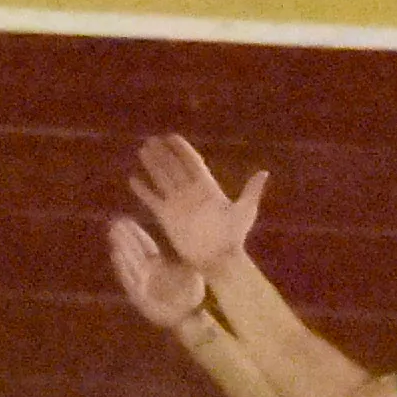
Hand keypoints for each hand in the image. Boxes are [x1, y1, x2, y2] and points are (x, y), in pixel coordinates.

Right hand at [104, 208, 210, 328]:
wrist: (187, 318)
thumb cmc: (190, 296)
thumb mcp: (193, 275)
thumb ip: (187, 261)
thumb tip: (191, 242)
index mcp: (160, 265)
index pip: (146, 246)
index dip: (137, 233)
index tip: (128, 220)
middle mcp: (148, 272)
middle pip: (135, 251)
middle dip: (125, 237)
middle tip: (116, 222)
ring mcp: (142, 283)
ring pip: (129, 262)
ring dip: (121, 248)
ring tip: (113, 234)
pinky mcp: (138, 295)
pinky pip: (128, 279)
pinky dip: (121, 267)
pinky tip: (115, 254)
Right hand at [123, 131, 262, 276]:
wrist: (218, 260)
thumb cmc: (234, 237)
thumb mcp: (245, 211)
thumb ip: (251, 191)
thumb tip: (264, 172)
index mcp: (208, 187)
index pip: (192, 163)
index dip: (182, 149)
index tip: (172, 137)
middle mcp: (190, 192)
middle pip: (174, 167)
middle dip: (163, 153)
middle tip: (151, 140)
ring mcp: (177, 204)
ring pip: (162, 179)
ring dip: (152, 165)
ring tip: (142, 151)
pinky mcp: (166, 218)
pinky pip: (152, 200)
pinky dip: (143, 191)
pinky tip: (133, 180)